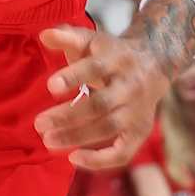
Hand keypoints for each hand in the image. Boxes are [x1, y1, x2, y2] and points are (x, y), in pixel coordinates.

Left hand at [36, 26, 170, 169]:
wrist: (155, 62)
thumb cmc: (112, 53)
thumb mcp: (92, 40)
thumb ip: (68, 36)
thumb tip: (44, 35)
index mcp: (118, 59)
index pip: (96, 68)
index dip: (74, 77)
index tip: (50, 86)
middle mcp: (131, 86)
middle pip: (101, 104)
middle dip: (68, 115)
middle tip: (39, 124)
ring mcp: (138, 111)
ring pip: (108, 128)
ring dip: (77, 137)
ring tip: (48, 141)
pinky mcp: (140, 131)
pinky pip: (123, 152)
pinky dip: (100, 160)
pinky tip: (73, 158)